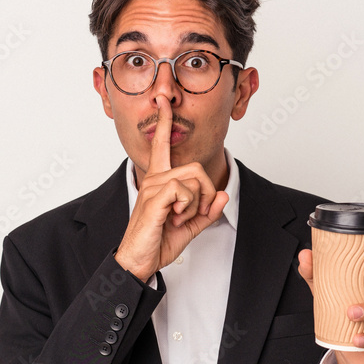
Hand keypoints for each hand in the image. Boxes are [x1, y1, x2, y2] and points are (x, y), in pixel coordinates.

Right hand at [114, 95, 228, 281]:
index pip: (161, 145)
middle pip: (197, 169)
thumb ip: (208, 210)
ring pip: (194, 180)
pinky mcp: (155, 198)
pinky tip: (174, 219)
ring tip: (178, 219)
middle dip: (206, 194)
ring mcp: (153, 187)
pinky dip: (188, 208)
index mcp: (160, 181)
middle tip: (192, 214)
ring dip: (196, 205)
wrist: (139, 261)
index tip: (162, 102)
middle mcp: (155, 179)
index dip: (164, 122)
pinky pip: (184, 190)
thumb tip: (223, 194)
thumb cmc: (158, 242)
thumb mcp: (191, 226)